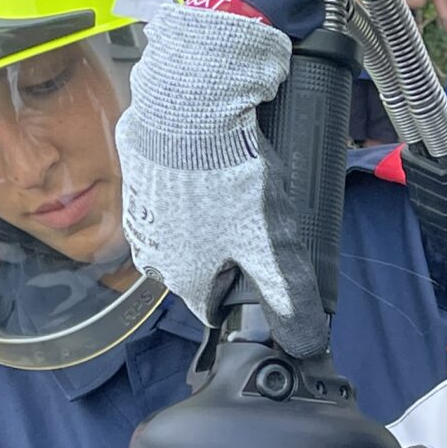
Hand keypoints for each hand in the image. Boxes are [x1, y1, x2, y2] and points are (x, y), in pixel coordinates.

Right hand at [114, 3, 324, 356]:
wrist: (190, 101)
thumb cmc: (227, 176)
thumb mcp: (272, 247)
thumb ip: (290, 300)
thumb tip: (306, 346)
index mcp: (180, 279)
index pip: (218, 308)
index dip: (249, 290)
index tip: (267, 264)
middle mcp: (151, 252)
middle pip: (205, 267)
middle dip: (234, 249)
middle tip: (261, 215)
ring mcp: (141, 211)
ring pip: (189, 229)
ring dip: (215, 215)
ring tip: (241, 183)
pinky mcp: (140, 172)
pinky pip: (174, 191)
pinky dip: (195, 183)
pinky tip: (216, 164)